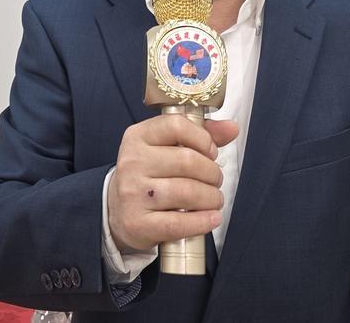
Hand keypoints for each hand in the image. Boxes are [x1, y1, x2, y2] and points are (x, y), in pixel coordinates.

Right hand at [107, 115, 238, 251]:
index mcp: (138, 137)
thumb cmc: (150, 174)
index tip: (211, 152)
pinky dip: (202, 221)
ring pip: (187, 192)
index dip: (202, 138)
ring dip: (211, 198)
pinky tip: (211, 218)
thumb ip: (200, 134)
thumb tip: (232, 127)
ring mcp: (132, 193)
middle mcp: (132, 162)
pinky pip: (178, 223)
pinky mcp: (137, 223)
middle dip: (212, 173)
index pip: (176, 126)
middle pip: (187, 161)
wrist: (118, 210)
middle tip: (215, 181)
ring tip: (213, 200)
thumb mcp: (166, 147)